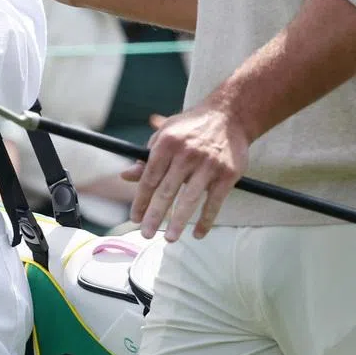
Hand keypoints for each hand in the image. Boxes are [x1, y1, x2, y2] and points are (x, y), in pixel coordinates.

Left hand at [122, 92, 249, 241]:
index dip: (141, 200)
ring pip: (190, 199)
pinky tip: (198, 234)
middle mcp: (186, 153)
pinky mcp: (227, 174)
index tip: (134, 217)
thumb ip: (147, 157)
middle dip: (154, 215)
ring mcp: (208, 164)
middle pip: (166, 190)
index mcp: (167, 142)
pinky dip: (206, 220)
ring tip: (169, 239)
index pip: (150, 177)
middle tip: (145, 234)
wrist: (230, 115)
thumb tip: (126, 176)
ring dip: (179, 222)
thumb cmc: (191, 128)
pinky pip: (214, 202)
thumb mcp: (166, 134)